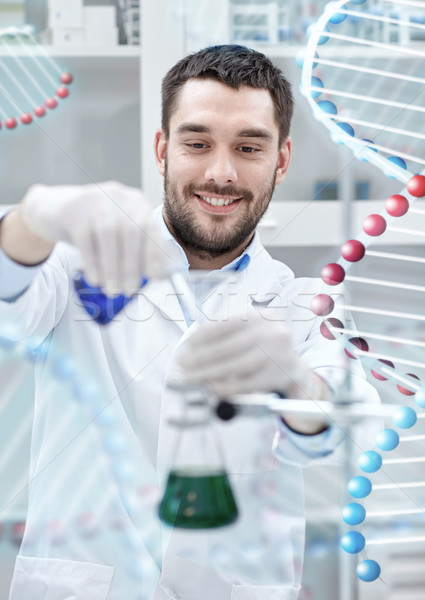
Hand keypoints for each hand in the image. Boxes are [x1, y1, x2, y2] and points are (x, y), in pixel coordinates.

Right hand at [21, 181, 172, 294]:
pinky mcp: (74, 209)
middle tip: (129, 290)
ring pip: (109, 234)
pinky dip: (92, 263)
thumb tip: (160, 276)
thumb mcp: (119, 237)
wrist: (54, 211)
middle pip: (131, 231)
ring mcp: (95, 199)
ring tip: (112, 289)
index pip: (150, 227)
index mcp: (136, 202)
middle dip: (132, 265)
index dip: (154, 253)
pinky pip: (85, 239)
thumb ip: (139, 252)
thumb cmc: (94, 229)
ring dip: (112, 267)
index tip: (155, 277)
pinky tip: (95, 280)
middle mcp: (118, 196)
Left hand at [177, 313, 316, 399]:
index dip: (202, 335)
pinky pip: (244, 384)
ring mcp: (275, 355)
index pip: (226, 323)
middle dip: (200, 357)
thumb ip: (225, 335)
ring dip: (207, 373)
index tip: (186, 344)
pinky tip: (209, 388)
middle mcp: (270, 332)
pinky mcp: (275, 376)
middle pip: (228, 346)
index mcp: (260, 316)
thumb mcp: (249, 332)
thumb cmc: (263, 347)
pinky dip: (224, 387)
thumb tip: (192, 346)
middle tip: (182, 363)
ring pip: (234, 366)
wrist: (293, 367)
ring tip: (190, 377)